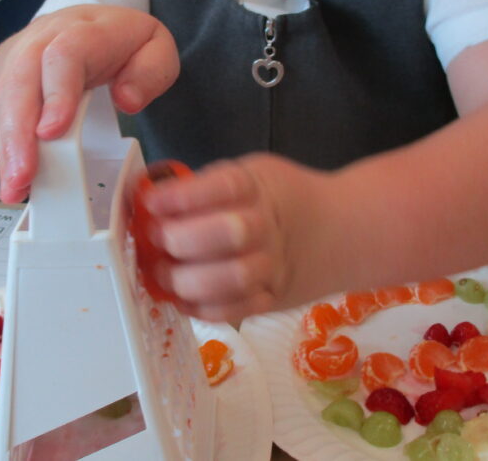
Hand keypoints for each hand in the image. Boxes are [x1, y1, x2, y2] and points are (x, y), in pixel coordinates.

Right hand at [0, 5, 177, 202]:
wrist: (77, 26)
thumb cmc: (120, 43)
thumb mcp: (155, 47)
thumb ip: (150, 71)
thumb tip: (126, 99)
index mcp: (88, 29)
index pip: (66, 54)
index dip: (56, 93)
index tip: (52, 132)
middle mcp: (47, 39)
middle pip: (23, 78)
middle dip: (20, 130)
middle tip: (23, 173)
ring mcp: (23, 59)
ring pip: (6, 99)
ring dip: (8, 147)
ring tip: (15, 186)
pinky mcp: (10, 83)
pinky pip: (2, 117)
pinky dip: (6, 152)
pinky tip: (12, 180)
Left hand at [140, 154, 329, 322]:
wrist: (341, 231)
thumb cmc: (279, 198)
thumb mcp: (250, 175)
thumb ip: (207, 187)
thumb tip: (146, 200)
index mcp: (258, 186)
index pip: (223, 187)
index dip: (183, 196)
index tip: (153, 202)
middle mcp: (268, 225)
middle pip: (230, 233)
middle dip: (182, 238)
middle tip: (158, 240)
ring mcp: (273, 265)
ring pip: (233, 278)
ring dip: (188, 279)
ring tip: (163, 273)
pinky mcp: (272, 298)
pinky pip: (236, 311)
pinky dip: (202, 309)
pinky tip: (182, 298)